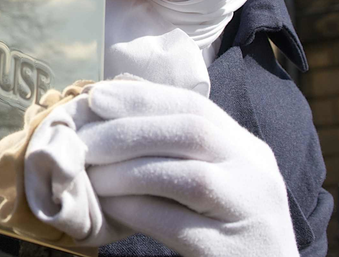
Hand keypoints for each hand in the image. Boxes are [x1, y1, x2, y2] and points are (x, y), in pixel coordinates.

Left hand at [24, 79, 298, 256]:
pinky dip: (135, 209)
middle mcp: (257, 175)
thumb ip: (176, 147)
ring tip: (89, 174)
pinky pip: (176, 224)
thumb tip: (112, 103)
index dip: (142, 97)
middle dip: (127, 132)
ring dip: (127, 171)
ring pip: (187, 178)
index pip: (196, 107)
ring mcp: (249, 215)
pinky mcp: (230, 254)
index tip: (96, 97)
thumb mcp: (213, 179)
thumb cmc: (222, 230)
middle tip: (81, 140)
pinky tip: (108, 206)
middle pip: (192, 133)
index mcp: (249, 150)